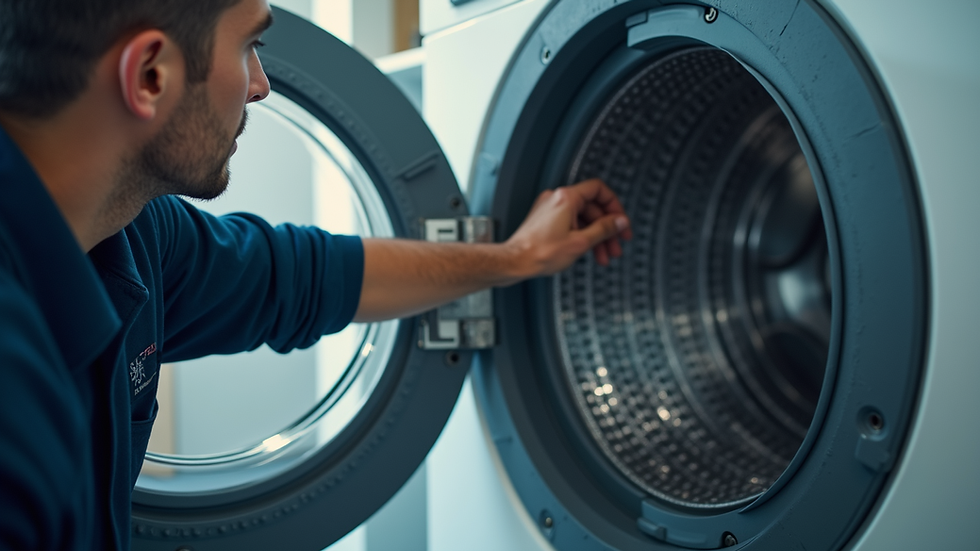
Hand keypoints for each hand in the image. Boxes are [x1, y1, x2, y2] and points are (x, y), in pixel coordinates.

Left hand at [505, 178, 631, 277]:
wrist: (516, 262)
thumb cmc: (540, 252)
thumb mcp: (580, 242)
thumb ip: (604, 229)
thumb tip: (620, 222)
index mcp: (567, 198)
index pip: (599, 189)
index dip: (614, 206)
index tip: (621, 221)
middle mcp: (557, 199)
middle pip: (592, 208)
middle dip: (607, 229)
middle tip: (617, 244)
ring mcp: (550, 209)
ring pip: (583, 219)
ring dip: (596, 237)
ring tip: (604, 255)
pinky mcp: (546, 220)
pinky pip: (571, 223)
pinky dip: (582, 236)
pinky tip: (588, 251)